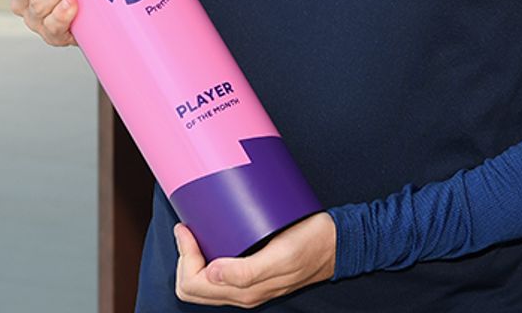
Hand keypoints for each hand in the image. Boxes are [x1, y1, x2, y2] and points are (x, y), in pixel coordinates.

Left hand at [173, 213, 335, 307]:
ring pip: (203, 284)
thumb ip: (248, 271)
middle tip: (189, 229)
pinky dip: (206, 258)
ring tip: (196, 231)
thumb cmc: (312, 244)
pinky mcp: (254, 275)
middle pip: (193, 289)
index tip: (187, 228)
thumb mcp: (282, 255)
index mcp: (245, 291)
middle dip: (183, 260)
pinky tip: (212, 239)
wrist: (337, 243)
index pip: (194, 285)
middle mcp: (242, 293)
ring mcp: (248, 286)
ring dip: (192, 259)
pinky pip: (219, 275)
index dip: (184, 257)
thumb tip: (212, 273)